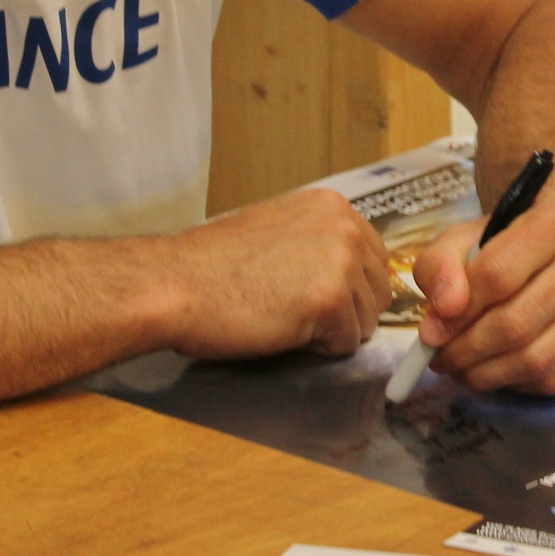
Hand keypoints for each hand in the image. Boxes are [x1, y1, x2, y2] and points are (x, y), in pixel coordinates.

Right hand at [162, 187, 390, 358]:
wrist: (176, 283)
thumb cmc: (213, 264)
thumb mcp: (278, 230)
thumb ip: (318, 242)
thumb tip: (348, 274)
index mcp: (332, 206)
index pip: (374, 260)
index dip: (349, 287)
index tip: (314, 295)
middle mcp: (345, 226)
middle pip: (378, 292)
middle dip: (346, 311)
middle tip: (297, 312)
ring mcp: (341, 262)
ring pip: (366, 321)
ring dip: (331, 331)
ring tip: (285, 317)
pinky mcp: (330, 301)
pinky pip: (346, 344)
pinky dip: (318, 349)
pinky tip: (282, 329)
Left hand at [411, 196, 554, 394]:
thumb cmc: (508, 245)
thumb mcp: (465, 240)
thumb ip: (440, 267)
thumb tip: (440, 316)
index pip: (497, 274)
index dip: (456, 313)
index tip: (430, 334)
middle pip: (517, 323)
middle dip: (468, 351)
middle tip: (441, 361)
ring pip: (537, 360)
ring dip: (487, 375)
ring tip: (461, 370)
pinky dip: (516, 386)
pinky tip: (496, 373)